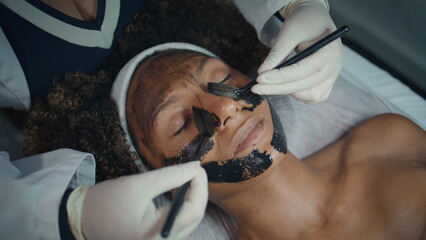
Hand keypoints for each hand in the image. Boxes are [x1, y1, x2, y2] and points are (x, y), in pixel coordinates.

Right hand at [81, 161, 207, 239]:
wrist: (82, 219)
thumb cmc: (106, 202)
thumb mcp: (139, 184)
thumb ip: (171, 176)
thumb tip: (195, 167)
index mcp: (157, 233)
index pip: (194, 210)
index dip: (200, 186)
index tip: (196, 167)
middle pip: (195, 217)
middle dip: (198, 192)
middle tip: (193, 171)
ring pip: (190, 221)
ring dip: (192, 199)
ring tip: (185, 179)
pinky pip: (180, 224)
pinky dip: (183, 207)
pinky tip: (177, 193)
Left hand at [253, 0, 342, 102]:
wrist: (316, 20)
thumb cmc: (304, 22)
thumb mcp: (290, 30)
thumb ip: (277, 52)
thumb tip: (262, 72)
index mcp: (329, 52)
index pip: (301, 71)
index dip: (279, 77)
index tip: (259, 78)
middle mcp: (334, 68)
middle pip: (303, 86)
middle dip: (277, 88)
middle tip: (256, 88)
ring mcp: (332, 77)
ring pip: (309, 96)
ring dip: (288, 92)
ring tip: (270, 84)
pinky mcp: (326, 83)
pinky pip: (313, 97)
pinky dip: (299, 94)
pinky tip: (284, 86)